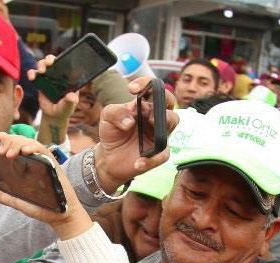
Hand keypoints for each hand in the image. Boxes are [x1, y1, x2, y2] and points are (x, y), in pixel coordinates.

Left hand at [0, 131, 92, 239]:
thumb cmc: (42, 208)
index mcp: (24, 166)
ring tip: (9, 154)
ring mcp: (43, 161)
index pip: (12, 146)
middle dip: (8, 141)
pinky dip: (34, 147)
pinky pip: (44, 150)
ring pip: (30, 142)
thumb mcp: (18, 202)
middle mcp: (33, 160)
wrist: (61, 216)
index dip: (2, 138)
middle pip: (19, 141)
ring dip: (18, 144)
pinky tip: (26, 150)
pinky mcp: (53, 164)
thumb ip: (2, 196)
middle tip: (0, 151)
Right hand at [27, 55, 77, 144]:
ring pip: (43, 64)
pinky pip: (34, 73)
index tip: (60, 61)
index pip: (67, 63)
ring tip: (40, 72)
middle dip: (50, 59)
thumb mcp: (68, 106)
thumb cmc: (64, 109)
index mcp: (68, 76)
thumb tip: (72, 96)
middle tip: (49, 64)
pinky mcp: (39, 81)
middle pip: (53, 60)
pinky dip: (31, 73)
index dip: (63, 59)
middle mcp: (58, 74)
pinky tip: (31, 77)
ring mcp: (48, 76)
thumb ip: (70, 101)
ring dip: (41, 64)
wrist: (53, 115)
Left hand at [93, 76, 178, 191]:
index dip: (146, 83)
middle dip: (160, 100)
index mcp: (144, 105)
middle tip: (143, 109)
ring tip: (146, 125)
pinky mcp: (158, 153)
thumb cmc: (112, 134)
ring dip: (162, 121)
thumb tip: (130, 120)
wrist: (109, 158)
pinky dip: (151, 159)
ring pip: (173, 121)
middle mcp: (155, 116)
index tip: (131, 89)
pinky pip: (162, 154)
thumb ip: (114, 112)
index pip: (152, 88)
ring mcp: (159, 133)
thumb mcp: (106, 119)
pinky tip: (138, 163)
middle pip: (169, 101)